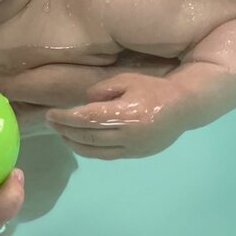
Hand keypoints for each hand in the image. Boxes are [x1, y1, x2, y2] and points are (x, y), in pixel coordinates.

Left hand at [46, 73, 188, 159]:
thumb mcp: (127, 80)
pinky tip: (80, 143)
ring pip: (95, 151)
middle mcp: (127, 135)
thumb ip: (102, 90)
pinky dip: (89, 151)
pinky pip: (106, 156)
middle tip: (51, 122)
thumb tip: (84, 103)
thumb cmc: (154, 88)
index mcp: (124, 114)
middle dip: (65, 130)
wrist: (184, 107)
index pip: (86, 119)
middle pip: (87, 136)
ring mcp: (131, 148)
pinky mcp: (135, 155)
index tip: (51, 114)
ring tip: (61, 134)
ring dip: (74, 144)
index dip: (65, 118)